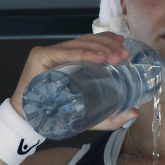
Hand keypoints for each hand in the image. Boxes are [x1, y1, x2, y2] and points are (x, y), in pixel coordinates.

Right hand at [10, 32, 136, 128]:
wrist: (29, 124)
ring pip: (79, 44)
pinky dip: (84, 54)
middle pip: (87, 42)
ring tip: (116, 57)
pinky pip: (65, 53)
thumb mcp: (89, 114)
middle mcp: (58, 51)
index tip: (123, 43)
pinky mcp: (40, 56)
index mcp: (68, 58)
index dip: (106, 40)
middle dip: (109, 46)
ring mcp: (48, 52)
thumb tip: (135, 113)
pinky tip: (100, 57)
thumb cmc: (57, 114)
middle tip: (124, 56)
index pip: (89, 43)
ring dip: (101, 49)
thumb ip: (111, 115)